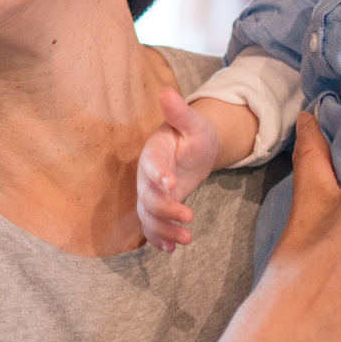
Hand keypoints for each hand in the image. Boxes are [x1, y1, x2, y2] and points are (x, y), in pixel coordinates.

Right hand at [136, 88, 222, 251]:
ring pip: (148, 216)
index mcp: (154, 152)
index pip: (151, 164)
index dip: (158, 175)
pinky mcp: (158, 208)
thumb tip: (166, 91)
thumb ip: (179, 112)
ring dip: (164, 230)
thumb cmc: (193, 134)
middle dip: (166, 209)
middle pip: (147, 196)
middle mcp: (147, 176)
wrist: (193, 150)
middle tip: (189, 216)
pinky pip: (152, 226)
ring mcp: (150, 194)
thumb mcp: (193, 123)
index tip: (172, 184)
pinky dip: (159, 240)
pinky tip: (172, 251)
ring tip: (187, 240)